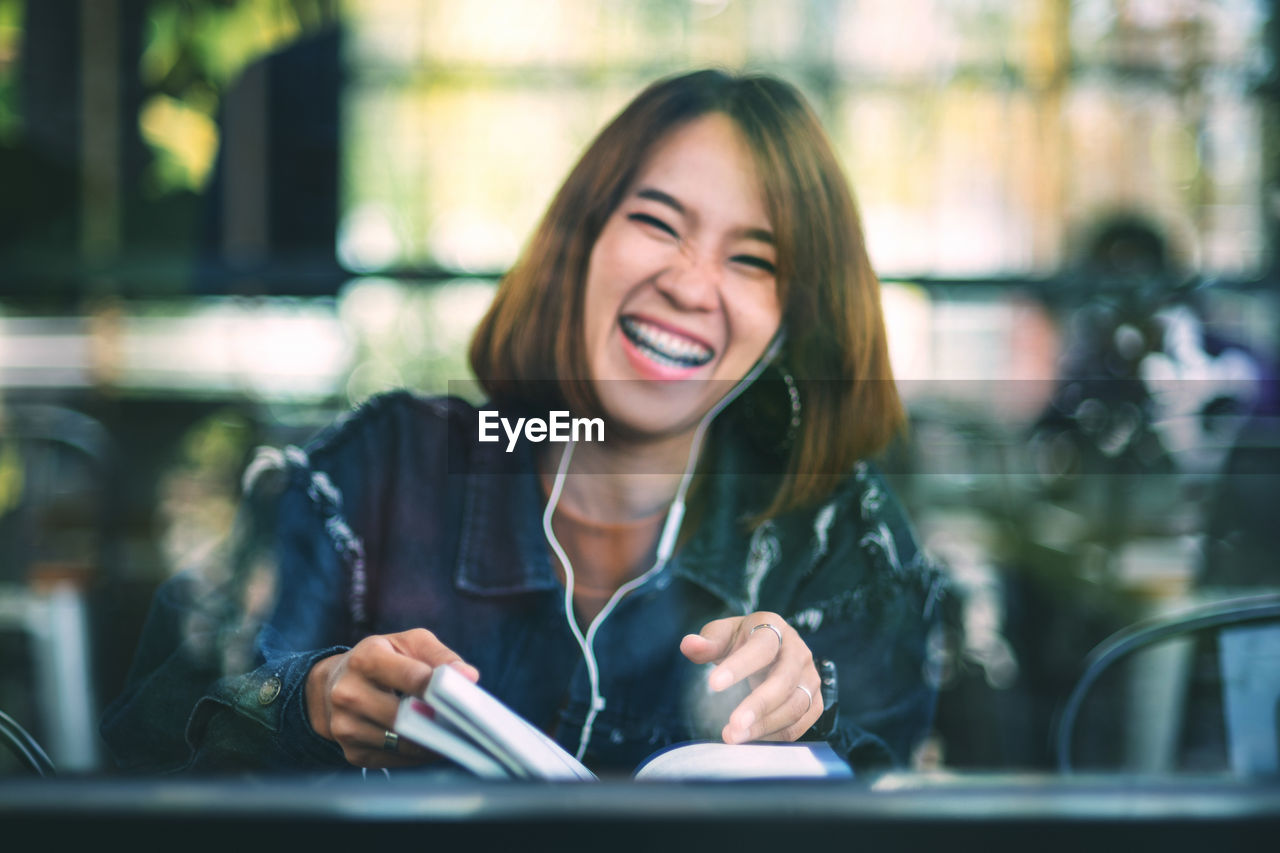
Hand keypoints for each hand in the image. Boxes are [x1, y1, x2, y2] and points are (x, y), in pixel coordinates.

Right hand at [305, 628, 478, 767]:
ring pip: (402, 743)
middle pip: (405, 716)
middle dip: (439, 721)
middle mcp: (349, 693)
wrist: (333, 685)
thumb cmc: (381, 659)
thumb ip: (441, 656)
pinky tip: (432, 745)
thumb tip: (469, 676)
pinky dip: (419, 755)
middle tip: (467, 724)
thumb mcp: (408, 644)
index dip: (440, 688)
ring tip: (455, 736)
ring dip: (433, 743)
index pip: (412, 677)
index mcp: (366, 659)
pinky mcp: (353, 753)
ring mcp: (347, 726)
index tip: (463, 696)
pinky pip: (396, 760)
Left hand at [680, 612, 821, 743]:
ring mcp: (810, 678)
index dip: (739, 666)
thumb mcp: (722, 636)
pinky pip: (799, 724)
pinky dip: (775, 735)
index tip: (713, 684)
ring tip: (733, 737)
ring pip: (795, 706)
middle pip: (784, 680)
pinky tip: (751, 739)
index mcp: (774, 629)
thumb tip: (688, 645)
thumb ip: (706, 642)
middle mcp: (799, 652)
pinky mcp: (814, 702)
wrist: (771, 652)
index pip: (761, 647)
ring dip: (765, 726)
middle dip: (758, 706)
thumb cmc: (742, 643)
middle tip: (731, 727)